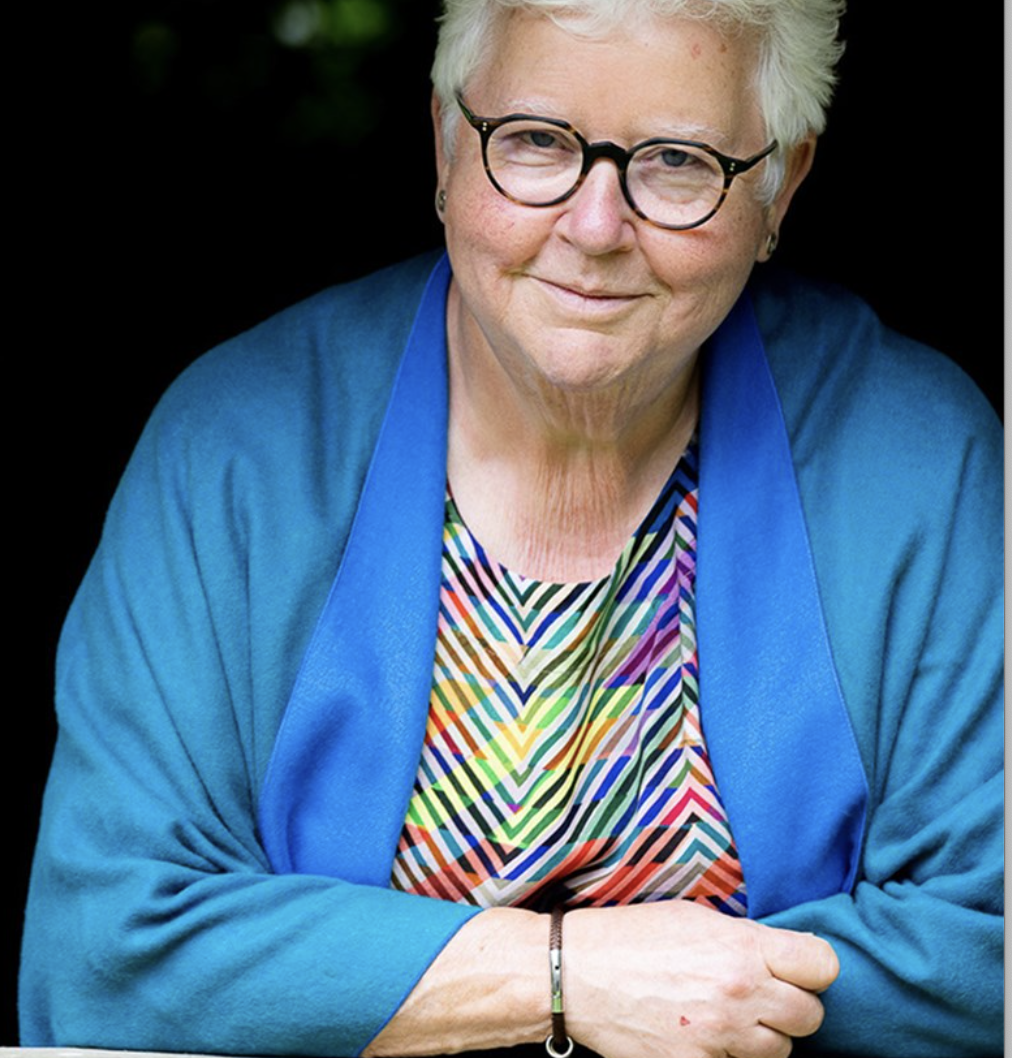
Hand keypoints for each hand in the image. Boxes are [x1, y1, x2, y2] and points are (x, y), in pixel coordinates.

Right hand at [563, 899, 838, 1057]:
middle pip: (811, 1017)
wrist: (577, 972)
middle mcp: (738, 994)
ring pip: (781, 1053)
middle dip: (791, 1006)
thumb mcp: (694, 917)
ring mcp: (718, 1039)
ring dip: (762, 1037)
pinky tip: (705, 1039)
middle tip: (760, 995)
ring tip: (728, 1017)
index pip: (823, 966)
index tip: (796, 967)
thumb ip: (744, 937)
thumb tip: (783, 955)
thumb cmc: (633, 936)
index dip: (811, 967)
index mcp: (741, 948)